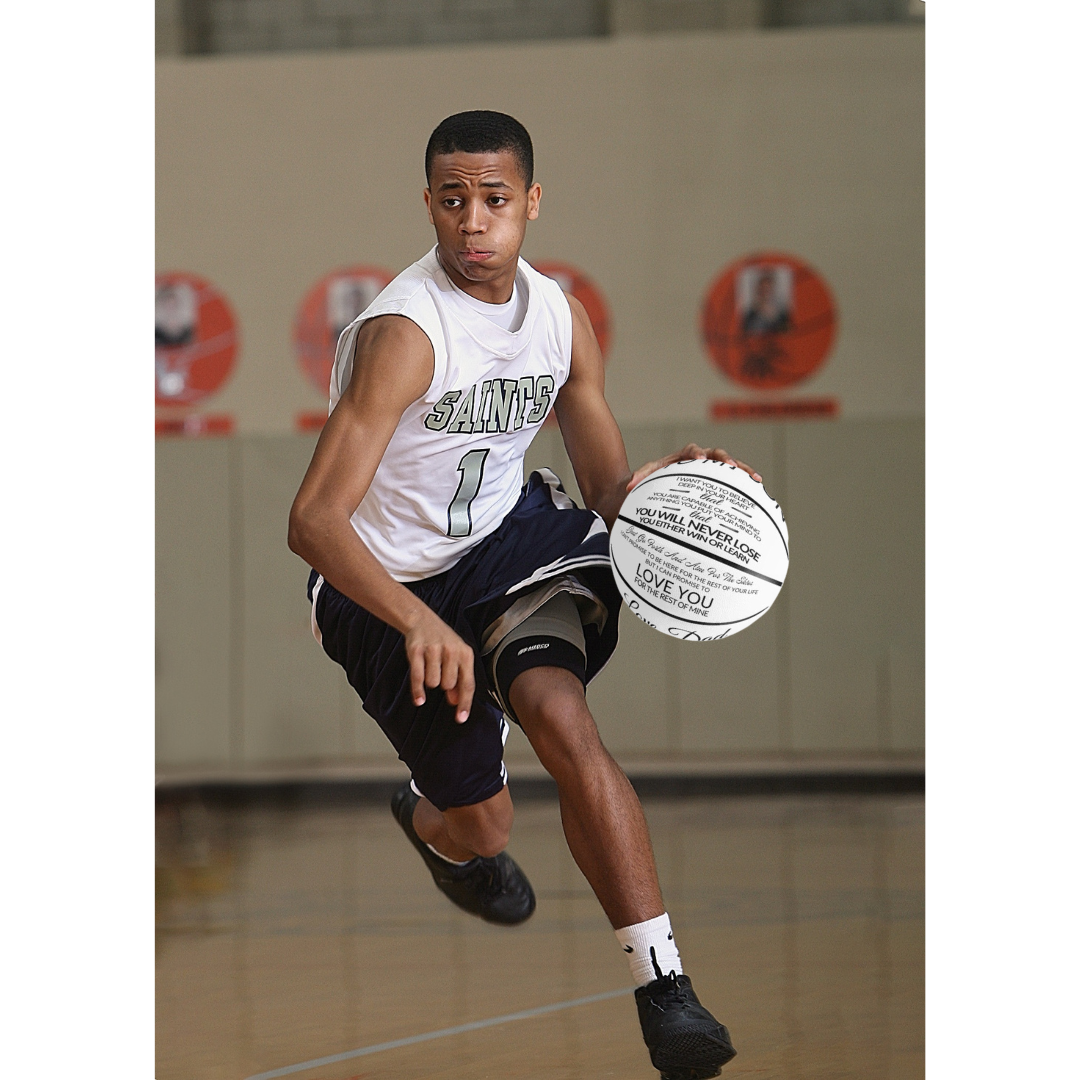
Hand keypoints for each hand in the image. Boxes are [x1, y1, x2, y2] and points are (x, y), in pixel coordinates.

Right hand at [404, 611, 475, 722]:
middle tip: (440, 673)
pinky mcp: (416, 651)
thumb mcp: (456, 656)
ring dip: (431, 681)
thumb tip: (457, 701)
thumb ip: (460, 678)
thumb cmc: (443, 641)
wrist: (422, 620)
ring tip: (430, 668)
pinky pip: (418, 677)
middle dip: (444, 685)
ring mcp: (433, 650)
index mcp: (465, 653)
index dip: (465, 703)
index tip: (461, 718)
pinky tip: (419, 700)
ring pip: (433, 683)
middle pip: (448, 685)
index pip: (468, 684)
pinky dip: (418, 691)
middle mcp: (451, 650)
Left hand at [627, 443, 761, 492]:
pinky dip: (744, 479)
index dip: (696, 453)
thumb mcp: (644, 480)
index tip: (699, 459)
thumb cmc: (650, 482)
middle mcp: (698, 458)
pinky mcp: (717, 477)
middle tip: (731, 466)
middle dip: (723, 458)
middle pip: (714, 453)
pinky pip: (733, 478)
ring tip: (755, 478)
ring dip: (741, 470)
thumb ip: (639, 479)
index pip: (689, 451)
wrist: (655, 485)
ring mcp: (710, 467)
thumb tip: (628, 486)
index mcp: (681, 457)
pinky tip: (758, 486)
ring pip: (728, 465)